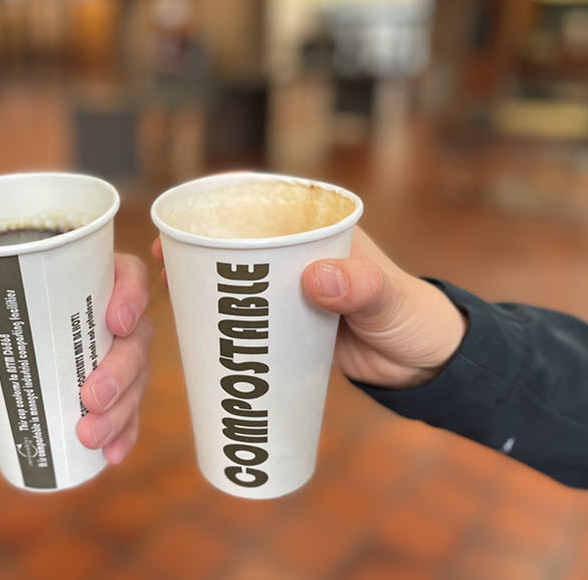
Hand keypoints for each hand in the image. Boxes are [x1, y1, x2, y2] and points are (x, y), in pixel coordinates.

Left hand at [0, 253, 152, 463]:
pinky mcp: (121, 389)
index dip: (133, 297)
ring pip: (138, 379)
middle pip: (138, 338)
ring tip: (88, 435)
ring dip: (120, 410)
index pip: (131, 277)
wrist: (7, 341)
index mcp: (95, 280)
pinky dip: (124, 432)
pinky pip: (132, 410)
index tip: (116, 322)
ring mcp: (124, 355)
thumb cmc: (4, 316)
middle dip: (120, 371)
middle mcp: (119, 316)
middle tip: (90, 398)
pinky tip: (111, 453)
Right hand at [152, 228, 466, 389]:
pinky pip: (251, 319)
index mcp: (322, 231)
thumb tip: (315, 278)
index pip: (265, 206)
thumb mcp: (388, 299)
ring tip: (171, 294)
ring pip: (240, 281)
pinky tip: (199, 331)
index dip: (219, 210)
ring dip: (208, 287)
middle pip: (241, 244)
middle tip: (164, 263)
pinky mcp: (290, 325)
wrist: (424, 364)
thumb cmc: (414, 317)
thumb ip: (360, 286)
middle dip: (201, 249)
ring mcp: (292, 290)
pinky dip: (227, 323)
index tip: (183, 224)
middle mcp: (301, 254)